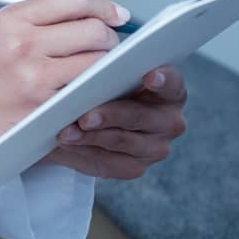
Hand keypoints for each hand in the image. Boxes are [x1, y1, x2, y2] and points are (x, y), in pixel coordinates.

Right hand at [0, 0, 126, 209]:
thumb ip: (40, 22)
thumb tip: (91, 16)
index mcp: (11, 19)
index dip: (103, 6)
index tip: (117, 15)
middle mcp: (22, 41)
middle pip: (93, 27)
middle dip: (110, 39)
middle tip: (108, 49)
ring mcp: (34, 73)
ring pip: (98, 59)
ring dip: (108, 67)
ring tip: (98, 74)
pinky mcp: (44, 103)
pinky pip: (89, 89)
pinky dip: (97, 91)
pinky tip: (90, 94)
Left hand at [40, 66, 187, 178]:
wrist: (88, 119)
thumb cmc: (102, 88)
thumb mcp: (105, 75)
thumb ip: (107, 73)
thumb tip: (90, 72)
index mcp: (169, 91)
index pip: (172, 83)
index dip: (163, 79)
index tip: (149, 76)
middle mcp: (169, 121)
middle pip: (140, 116)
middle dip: (110, 115)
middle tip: (84, 117)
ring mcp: (155, 147)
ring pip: (122, 140)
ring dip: (91, 136)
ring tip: (67, 132)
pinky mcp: (135, 167)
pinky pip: (111, 161)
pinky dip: (87, 151)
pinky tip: (71, 143)